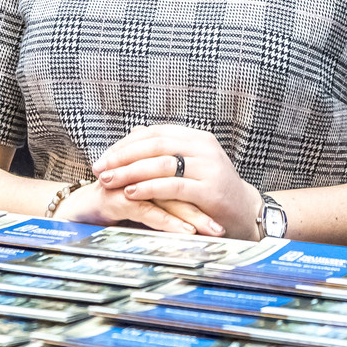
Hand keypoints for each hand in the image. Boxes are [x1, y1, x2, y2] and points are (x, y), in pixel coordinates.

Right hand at [51, 178, 219, 234]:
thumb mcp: (141, 203)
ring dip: (191, 215)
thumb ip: (163, 200)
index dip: (205, 192)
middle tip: (224, 224)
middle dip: (204, 206)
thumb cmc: (109, 207)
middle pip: (179, 183)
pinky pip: (146, 208)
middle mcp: (139, 170)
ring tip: (211, 230)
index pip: (183, 176)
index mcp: (148, 167)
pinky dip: (167, 221)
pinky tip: (183, 231)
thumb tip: (193, 213)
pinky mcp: (115, 198)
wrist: (72, 211)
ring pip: (166, 196)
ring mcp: (127, 182)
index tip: (227, 212)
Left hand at [93, 124, 262, 239]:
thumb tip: (132, 142)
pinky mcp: (209, 190)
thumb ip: (167, 155)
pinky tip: (130, 192)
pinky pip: (173, 186)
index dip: (126, 144)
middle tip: (99, 168)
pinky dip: (149, 188)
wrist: (247, 213)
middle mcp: (204, 148)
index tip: (104, 157)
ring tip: (108, 180)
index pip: (154, 133)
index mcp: (197, 138)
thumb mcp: (191, 166)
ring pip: (161, 163)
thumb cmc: (213, 192)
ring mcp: (208, 168)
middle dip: (123, 156)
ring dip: (131, 172)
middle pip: (154, 144)